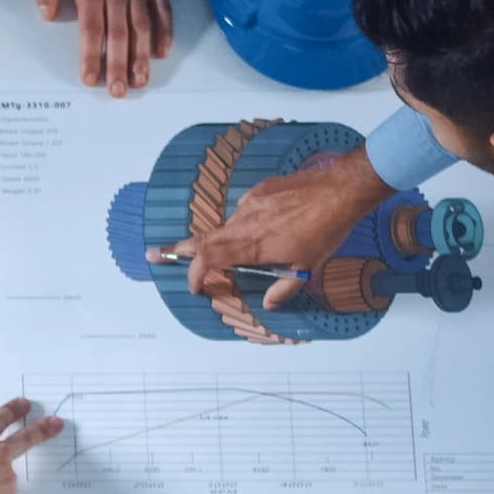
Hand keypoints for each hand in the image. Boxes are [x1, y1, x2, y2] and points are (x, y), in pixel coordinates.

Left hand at [33, 0, 173, 97]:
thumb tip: (47, 15)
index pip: (91, 29)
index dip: (90, 56)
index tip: (90, 79)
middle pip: (119, 35)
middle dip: (118, 66)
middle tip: (119, 91)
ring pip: (143, 27)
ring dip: (142, 56)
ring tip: (141, 80)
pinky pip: (163, 9)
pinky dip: (164, 31)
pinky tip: (162, 51)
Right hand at [151, 148, 390, 322]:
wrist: (340, 189)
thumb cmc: (326, 231)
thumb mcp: (309, 268)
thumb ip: (285, 288)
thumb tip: (269, 303)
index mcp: (252, 245)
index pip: (208, 259)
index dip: (194, 273)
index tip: (193, 286)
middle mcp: (244, 223)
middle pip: (202, 238)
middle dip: (176, 249)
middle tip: (153, 254)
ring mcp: (251, 203)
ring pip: (226, 226)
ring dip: (221, 240)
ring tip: (235, 249)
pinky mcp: (261, 190)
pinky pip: (244, 210)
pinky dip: (244, 223)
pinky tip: (266, 226)